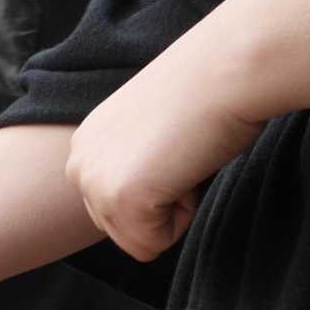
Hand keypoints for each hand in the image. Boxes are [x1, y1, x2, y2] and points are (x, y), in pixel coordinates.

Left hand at [68, 0, 309, 263]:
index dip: (160, 187)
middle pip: (121, 230)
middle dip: (163, 203)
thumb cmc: (211, 90)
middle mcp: (79, 163)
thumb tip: (152, 192)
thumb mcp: (154, 133)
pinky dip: (184, 214)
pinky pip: (153, 244)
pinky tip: (187, 164)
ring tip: (184, 155)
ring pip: (137, 240)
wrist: (230, 65)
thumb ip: (139, 165)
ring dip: (174, 208)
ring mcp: (93, 182)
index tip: (178, 143)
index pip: (115, 207)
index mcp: (86, 145)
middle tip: (184, 150)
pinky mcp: (118, 199)